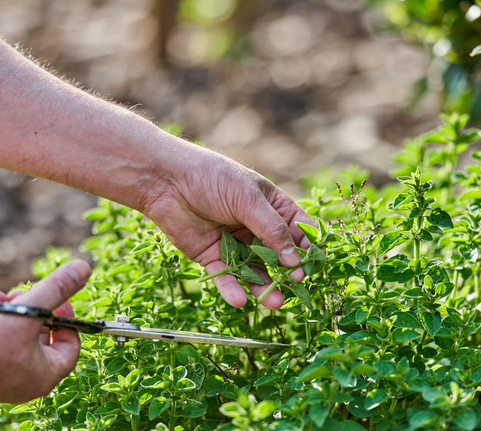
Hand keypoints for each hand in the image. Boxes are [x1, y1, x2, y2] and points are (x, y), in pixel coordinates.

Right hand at [0, 260, 90, 402]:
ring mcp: (0, 378)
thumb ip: (58, 287)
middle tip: (16, 293)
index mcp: (44, 375)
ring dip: (4, 308)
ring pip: (13, 333)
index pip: (71, 345)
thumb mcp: (29, 309)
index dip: (66, 316)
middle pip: (39, 335)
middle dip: (28, 306)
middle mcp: (24, 382)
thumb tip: (83, 268)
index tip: (54, 298)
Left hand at [143, 143, 313, 309]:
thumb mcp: (248, 199)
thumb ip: (272, 230)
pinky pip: (226, 276)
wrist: (167, 181)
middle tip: (295, 287)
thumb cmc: (212, 178)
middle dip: (287, 273)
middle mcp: (255, 226)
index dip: (306, 248)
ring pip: (254, 271)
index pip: (298, 229)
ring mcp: (234, 243)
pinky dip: (233, 289)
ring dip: (264, 287)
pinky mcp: (212, 256)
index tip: (313, 266)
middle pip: (278, 255)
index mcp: (271, 206)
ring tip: (275, 302)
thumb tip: (294, 260)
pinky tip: (241, 300)